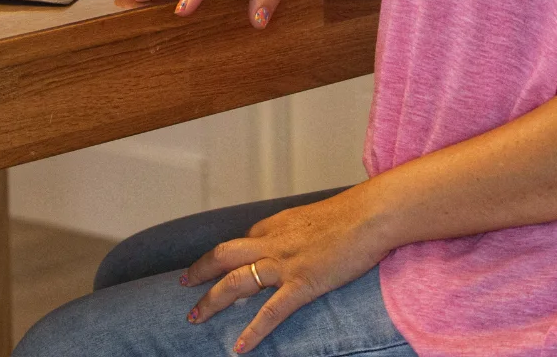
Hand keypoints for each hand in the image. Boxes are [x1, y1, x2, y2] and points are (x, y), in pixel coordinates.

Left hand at [180, 188, 392, 353]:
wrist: (372, 215)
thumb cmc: (355, 213)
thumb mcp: (319, 216)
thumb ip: (304, 229)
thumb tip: (306, 239)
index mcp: (279, 225)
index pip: (244, 240)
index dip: (228, 255)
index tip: (218, 264)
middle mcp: (273, 243)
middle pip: (224, 257)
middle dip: (200, 272)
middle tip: (184, 285)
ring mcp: (284, 264)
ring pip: (235, 283)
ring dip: (211, 301)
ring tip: (194, 319)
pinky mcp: (302, 284)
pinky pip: (270, 312)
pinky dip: (253, 331)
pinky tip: (240, 348)